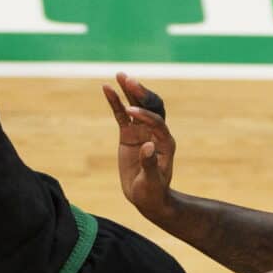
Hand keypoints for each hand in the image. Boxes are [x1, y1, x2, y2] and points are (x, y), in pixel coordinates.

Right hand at [102, 72, 174, 223]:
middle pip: (150, 107)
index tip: (131, 111)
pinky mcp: (128, 134)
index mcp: (165, 142)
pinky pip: (121, 115)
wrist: (146, 197)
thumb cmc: (152, 191)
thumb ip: (150, 164)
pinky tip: (107, 88)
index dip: (145, 115)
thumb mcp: (152, 182)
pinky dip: (115, 102)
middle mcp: (155, 132)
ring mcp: (141, 131)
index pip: (157, 122)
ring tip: (120, 75)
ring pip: (136, 106)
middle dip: (140, 94)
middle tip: (129, 80)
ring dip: (129, 91)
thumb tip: (149, 147)